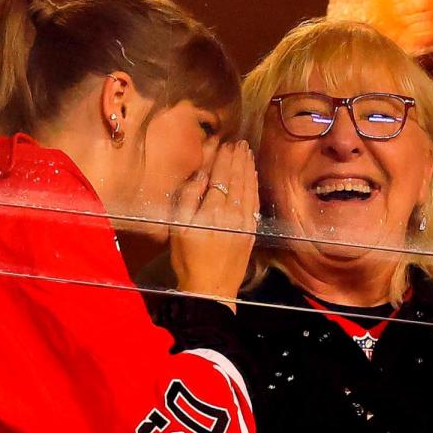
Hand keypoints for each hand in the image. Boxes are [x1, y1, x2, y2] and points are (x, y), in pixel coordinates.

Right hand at [170, 141, 258, 311]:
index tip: (225, 143)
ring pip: (249, 188)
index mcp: (212, 210)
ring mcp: (245, 222)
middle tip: (240, 142)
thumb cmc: (188, 260)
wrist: (210, 290)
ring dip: (248, 168)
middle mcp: (233, 213)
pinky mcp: (251, 232)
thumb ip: (188, 198)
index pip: (220, 176)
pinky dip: (254, 185)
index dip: (223, 158)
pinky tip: (253, 177)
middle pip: (237, 178)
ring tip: (247, 153)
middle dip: (238, 159)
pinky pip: (254, 202)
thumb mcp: (178, 228)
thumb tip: (201, 175)